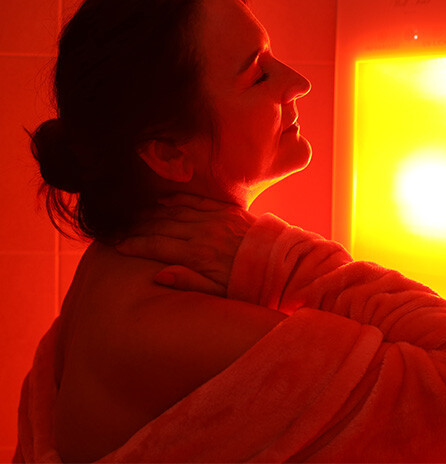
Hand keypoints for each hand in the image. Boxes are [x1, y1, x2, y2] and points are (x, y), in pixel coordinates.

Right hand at [116, 193, 255, 293]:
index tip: (117, 244)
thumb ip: (190, 282)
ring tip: (135, 213)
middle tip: (118, 226)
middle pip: (162, 225)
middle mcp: (203, 232)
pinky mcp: (228, 211)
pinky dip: (178, 199)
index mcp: (198, 255)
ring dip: (153, 211)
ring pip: (176, 211)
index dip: (135, 244)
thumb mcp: (220, 292)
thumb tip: (159, 276)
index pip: (157, 245)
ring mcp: (216, 218)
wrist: (284, 263)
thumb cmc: (251, 283)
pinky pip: (197, 201)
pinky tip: (164, 200)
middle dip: (137, 226)